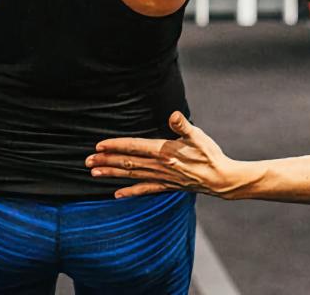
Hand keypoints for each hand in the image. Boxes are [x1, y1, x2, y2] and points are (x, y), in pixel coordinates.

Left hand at [87, 112, 253, 199]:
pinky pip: (144, 190)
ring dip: (111, 174)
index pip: (134, 147)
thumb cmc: (210, 154)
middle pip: (127, 163)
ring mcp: (162, 178)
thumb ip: (183, 126)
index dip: (116, 146)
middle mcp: (159, 166)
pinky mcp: (167, 186)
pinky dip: (130, 192)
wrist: (222, 180)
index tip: (99, 145)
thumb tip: (173, 115)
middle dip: (106, 161)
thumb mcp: (198, 136)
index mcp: (164, 151)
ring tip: (93, 173)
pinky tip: (116, 195)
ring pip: (132, 175)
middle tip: (87, 161)